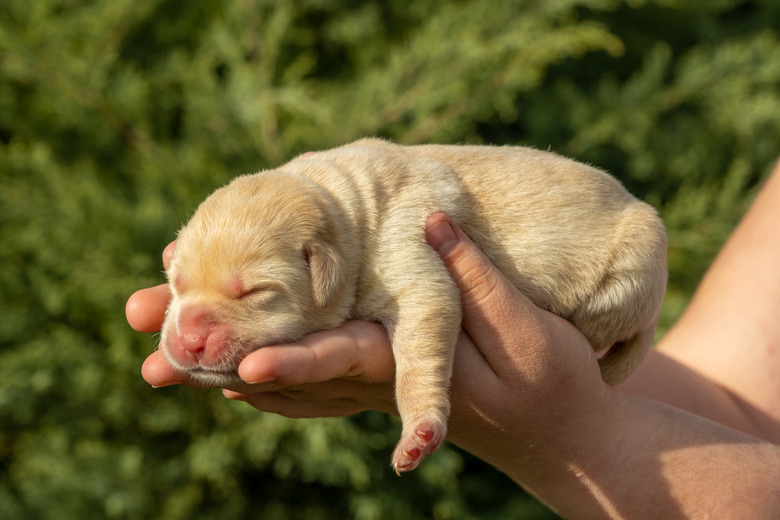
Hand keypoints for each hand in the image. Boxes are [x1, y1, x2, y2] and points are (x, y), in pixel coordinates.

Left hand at [126, 214, 607, 469]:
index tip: (231, 358)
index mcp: (410, 369)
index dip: (287, 358)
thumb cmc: (552, 382)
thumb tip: (431, 222)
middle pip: (290, 381)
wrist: (561, 435)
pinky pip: (308, 389)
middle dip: (222, 368)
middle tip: (154, 361)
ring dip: (227, 376)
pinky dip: (263, 380)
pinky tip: (231, 368)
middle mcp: (378, 386)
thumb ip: (473, 275)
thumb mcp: (524, 325)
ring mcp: (373, 390)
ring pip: (288, 390)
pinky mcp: (376, 384)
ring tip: (167, 358)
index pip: (339, 362)